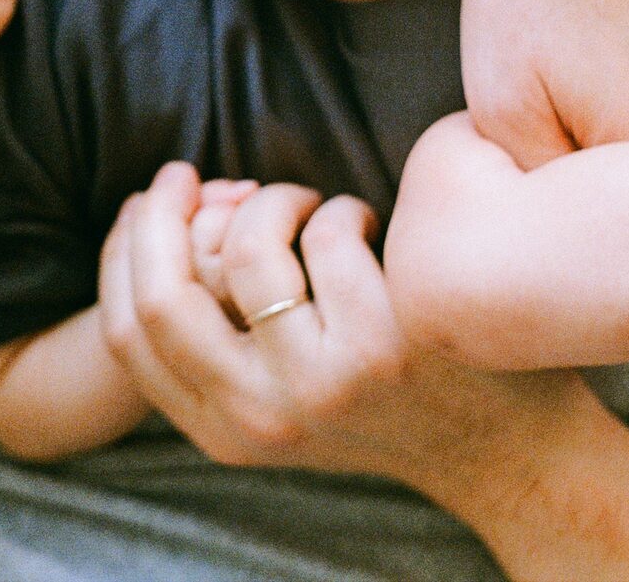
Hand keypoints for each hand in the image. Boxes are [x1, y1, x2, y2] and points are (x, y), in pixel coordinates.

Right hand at [98, 163, 574, 480]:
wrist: (505, 454)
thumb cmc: (378, 400)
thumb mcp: (274, 401)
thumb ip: (212, 341)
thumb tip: (151, 218)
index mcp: (219, 429)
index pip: (123, 331)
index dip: (123, 253)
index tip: (146, 207)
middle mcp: (260, 416)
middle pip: (161, 295)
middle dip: (160, 214)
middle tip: (182, 174)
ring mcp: (322, 385)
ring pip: (245, 249)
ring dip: (267, 202)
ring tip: (301, 204)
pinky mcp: (385, 347)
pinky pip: (327, 235)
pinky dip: (339, 209)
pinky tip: (362, 226)